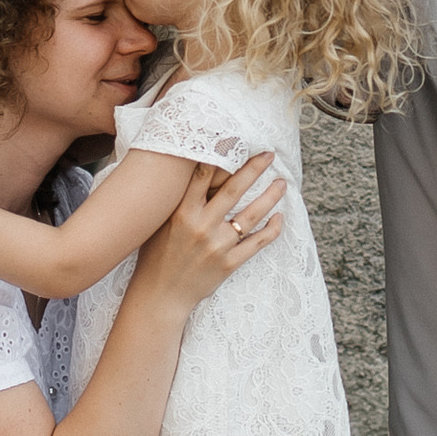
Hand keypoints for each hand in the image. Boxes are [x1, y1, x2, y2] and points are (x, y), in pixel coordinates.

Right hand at [132, 159, 286, 314]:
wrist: (159, 295)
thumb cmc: (155, 256)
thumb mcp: (159, 223)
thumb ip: (176, 201)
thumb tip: (190, 173)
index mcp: (181, 213)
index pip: (203, 176)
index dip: (220, 156)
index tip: (235, 140)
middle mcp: (201, 226)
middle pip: (234, 190)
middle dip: (254, 169)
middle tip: (269, 155)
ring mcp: (217, 246)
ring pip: (251, 215)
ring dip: (270, 197)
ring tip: (281, 183)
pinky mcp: (229, 263)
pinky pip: (257, 243)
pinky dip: (271, 229)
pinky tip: (279, 217)